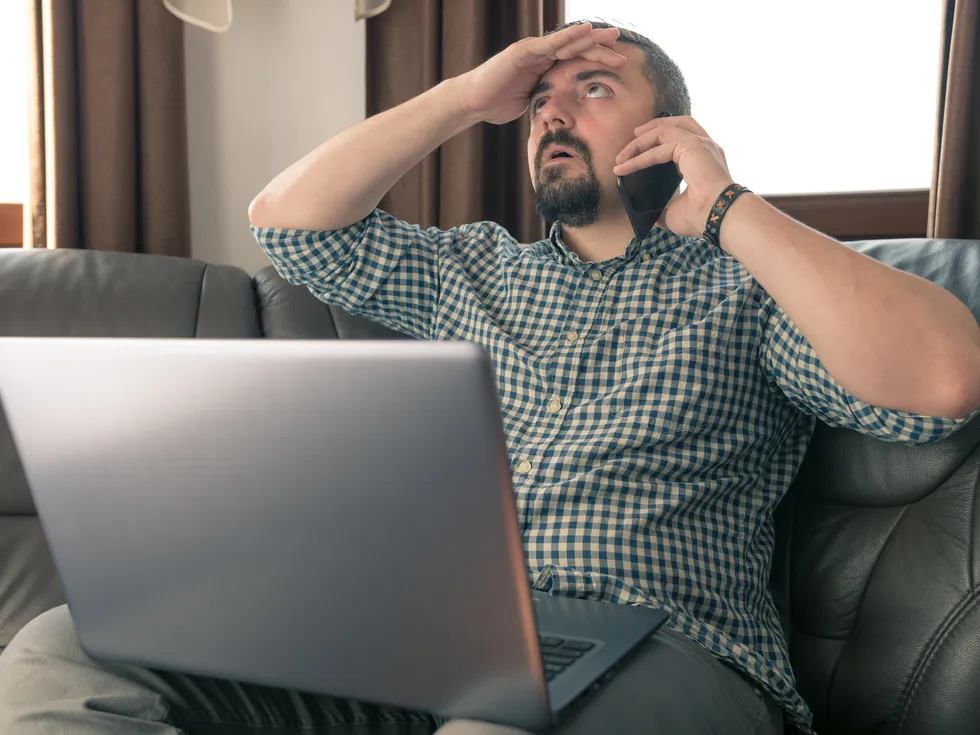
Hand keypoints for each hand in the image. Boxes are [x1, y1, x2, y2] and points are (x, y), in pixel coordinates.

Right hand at [456, 22, 625, 125]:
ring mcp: (533, 51)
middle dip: (599, 46)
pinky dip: (569, 36)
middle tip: (621, 44)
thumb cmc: (496, 104)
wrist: (474, 102)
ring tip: (611, 36)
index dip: (594, 60)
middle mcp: (540, 55)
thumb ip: (544, 101)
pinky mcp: (525, 51)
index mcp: (543, 67)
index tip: (616, 63)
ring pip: (567, 42)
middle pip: (575, 48)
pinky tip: (586, 31)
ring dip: (591, 38)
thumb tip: (558, 114)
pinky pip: (551, 43)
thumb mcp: (530, 104)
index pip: (574, 60)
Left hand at [613, 116, 737, 237]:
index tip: (638, 154)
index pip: (682, 141)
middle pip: (677, 125)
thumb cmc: (701, 217)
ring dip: (641, 141)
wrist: (716, 216)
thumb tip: (645, 213)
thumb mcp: (674, 211)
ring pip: (664, 130)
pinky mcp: (691, 145)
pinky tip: (625, 166)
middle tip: (633, 137)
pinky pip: (659, 143)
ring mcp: (700, 143)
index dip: (659, 144)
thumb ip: (662, 205)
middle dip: (652, 129)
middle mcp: (705, 147)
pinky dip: (640, 155)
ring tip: (623, 154)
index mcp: (704, 160)